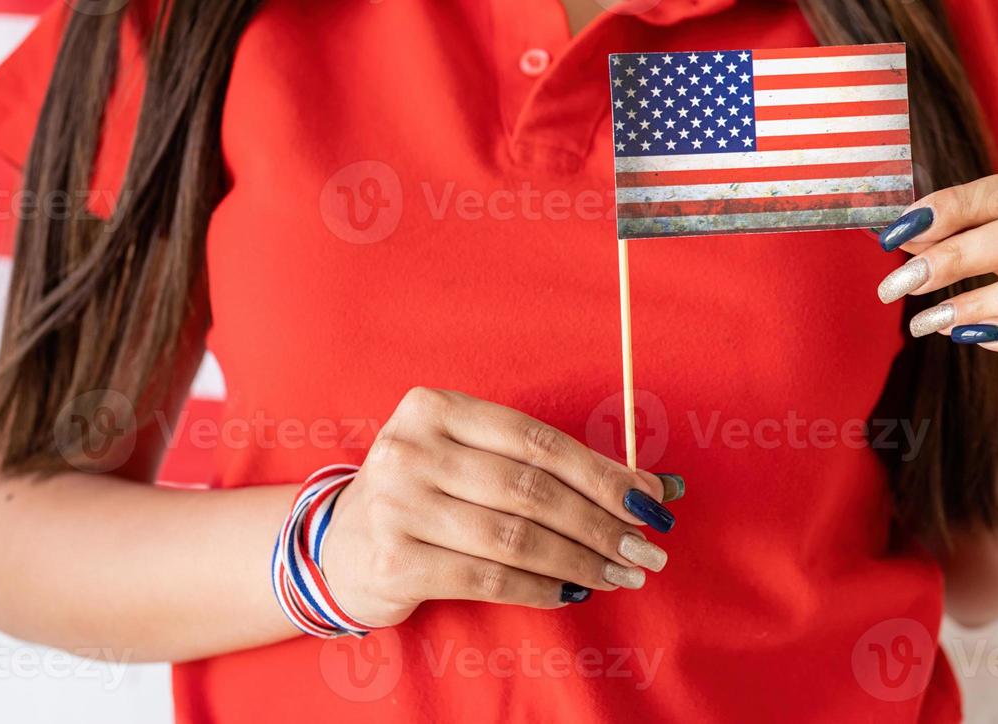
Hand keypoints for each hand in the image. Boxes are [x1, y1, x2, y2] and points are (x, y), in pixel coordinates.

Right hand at [320, 387, 675, 625]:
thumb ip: (553, 465)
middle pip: (532, 489)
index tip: (652, 501)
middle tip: (646, 548)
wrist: (341, 547)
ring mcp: (396, 505)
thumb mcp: (475, 459)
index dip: (603, 473)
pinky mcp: (394, 561)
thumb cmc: (430, 493)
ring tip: (621, 573)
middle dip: (602, 522)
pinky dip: (540, 586)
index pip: (539, 441)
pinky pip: (487, 576)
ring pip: (514, 536)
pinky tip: (572, 590)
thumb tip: (657, 486)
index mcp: (436, 407)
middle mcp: (411, 449)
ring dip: (580, 559)